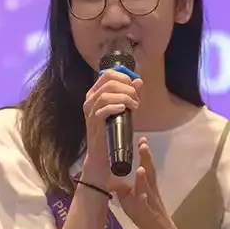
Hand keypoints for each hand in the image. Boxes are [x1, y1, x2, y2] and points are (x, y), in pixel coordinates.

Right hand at [80, 69, 142, 188]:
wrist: (104, 154)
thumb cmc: (114, 130)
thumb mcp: (126, 109)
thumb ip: (132, 94)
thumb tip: (139, 81)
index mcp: (96, 93)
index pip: (108, 74)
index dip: (125, 78)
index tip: (135, 88)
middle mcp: (90, 99)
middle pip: (109, 81)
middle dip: (127, 88)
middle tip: (136, 99)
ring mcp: (90, 110)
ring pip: (106, 94)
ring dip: (124, 98)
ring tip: (134, 106)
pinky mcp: (93, 122)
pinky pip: (103, 109)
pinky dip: (116, 107)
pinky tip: (124, 110)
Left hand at [116, 137, 181, 228]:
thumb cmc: (146, 215)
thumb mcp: (132, 200)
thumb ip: (123, 188)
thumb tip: (111, 179)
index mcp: (148, 186)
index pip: (147, 166)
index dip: (144, 154)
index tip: (141, 139)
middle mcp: (151, 192)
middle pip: (150, 172)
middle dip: (146, 159)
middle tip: (143, 144)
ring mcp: (151, 204)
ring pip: (148, 189)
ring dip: (144, 179)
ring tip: (141, 168)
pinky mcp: (149, 216)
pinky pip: (146, 208)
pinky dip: (143, 201)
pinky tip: (141, 196)